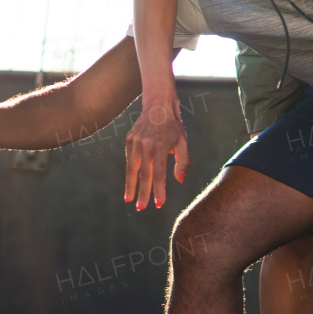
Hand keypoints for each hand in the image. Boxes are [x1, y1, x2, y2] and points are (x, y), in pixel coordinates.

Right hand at [124, 96, 189, 210]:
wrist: (158, 106)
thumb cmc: (174, 128)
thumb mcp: (184, 143)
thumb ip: (183, 162)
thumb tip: (180, 181)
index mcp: (160, 146)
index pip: (159, 174)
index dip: (159, 190)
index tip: (159, 204)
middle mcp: (146, 144)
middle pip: (143, 174)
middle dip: (142, 193)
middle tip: (141, 208)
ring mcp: (135, 142)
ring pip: (131, 168)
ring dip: (130, 186)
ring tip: (129, 199)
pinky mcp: (129, 139)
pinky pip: (129, 159)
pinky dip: (130, 172)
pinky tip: (131, 183)